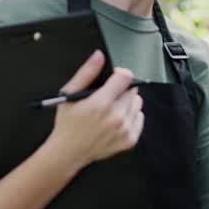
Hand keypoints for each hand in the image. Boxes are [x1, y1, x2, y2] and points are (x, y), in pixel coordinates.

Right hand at [42, 50, 143, 168]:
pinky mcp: (130, 139)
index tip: (112, 79)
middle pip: (132, 89)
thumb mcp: (70, 94)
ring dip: (127, 102)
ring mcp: (124, 129)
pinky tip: (116, 120)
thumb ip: (86, 73)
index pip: (126, 77)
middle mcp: (116, 117)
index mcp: (101, 103)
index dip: (119, 74)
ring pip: (137, 103)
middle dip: (121, 89)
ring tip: (111, 109)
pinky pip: (140, 117)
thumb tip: (99, 56)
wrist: (68, 152)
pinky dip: (131, 116)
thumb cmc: (68, 123)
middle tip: (107, 97)